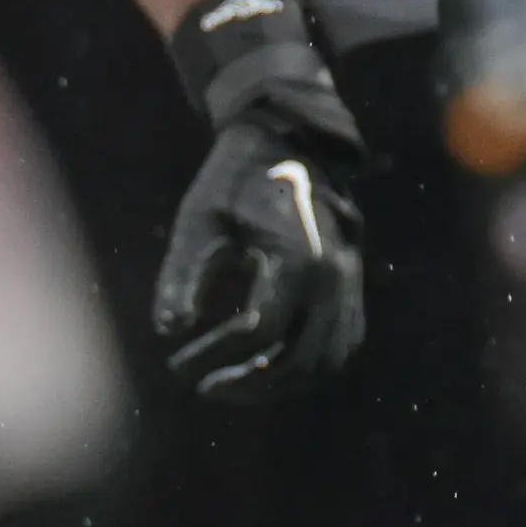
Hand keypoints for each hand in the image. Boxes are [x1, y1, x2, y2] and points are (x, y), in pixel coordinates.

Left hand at [151, 0, 369, 400]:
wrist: (290, 141)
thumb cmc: (236, 179)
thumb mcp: (200, 220)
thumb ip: (183, 276)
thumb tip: (171, 331)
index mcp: (297, 253)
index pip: (258, 329)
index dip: (214, 355)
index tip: (177, 361)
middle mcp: (333, 273)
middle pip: (297, 357)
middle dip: (248, 382)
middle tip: (205, 385)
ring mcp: (350, 281)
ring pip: (326, 359)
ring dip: (280, 382)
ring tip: (236, 383)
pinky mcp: (354, 286)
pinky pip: (342, 343)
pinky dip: (308, 366)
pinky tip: (269, 368)